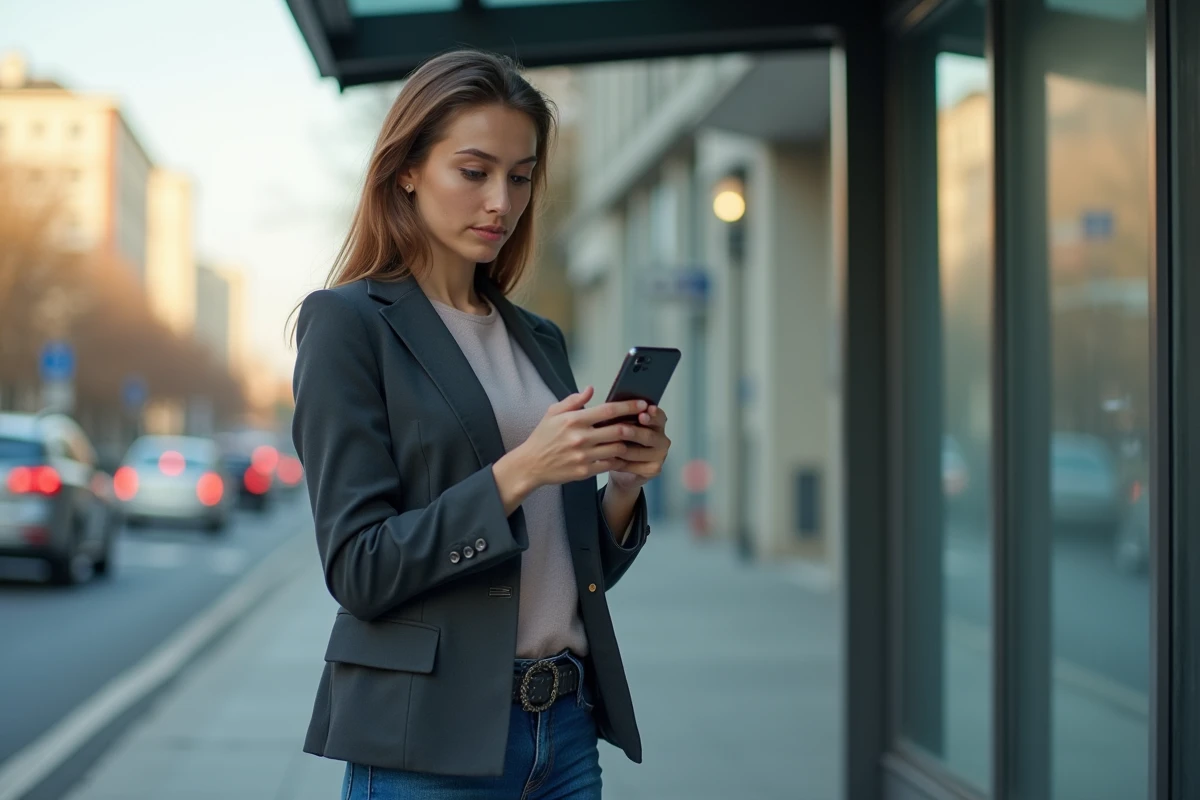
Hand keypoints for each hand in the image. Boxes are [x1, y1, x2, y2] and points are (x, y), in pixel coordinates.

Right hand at [492, 387, 647, 511]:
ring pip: (617, 448)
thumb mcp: (553, 413)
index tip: (642, 403)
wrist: (530, 465)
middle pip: (617, 430)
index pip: (607, 410)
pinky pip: (610, 464)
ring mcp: (583, 456)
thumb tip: (591, 389)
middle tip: (645, 421)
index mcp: (573, 420)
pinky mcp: (584, 471)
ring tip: (637, 437)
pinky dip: (619, 458)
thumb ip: (574, 400)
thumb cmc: (543, 436)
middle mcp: (580, 438)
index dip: (628, 406)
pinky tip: (624, 453)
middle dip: (635, 425)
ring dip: (629, 443)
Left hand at [606, 405, 669, 493]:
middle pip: (649, 435)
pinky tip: (609, 459)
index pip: (659, 417)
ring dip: (623, 449)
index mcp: (658, 424)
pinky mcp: (654, 469)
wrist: (621, 465)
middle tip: (623, 430)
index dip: (652, 415)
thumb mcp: (623, 425)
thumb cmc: (623, 441)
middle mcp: (662, 439)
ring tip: (609, 446)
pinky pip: (635, 466)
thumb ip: (624, 417)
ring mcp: (660, 455)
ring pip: (640, 452)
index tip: (643, 414)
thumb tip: (614, 407)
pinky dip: (620, 463)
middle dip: (634, 432)